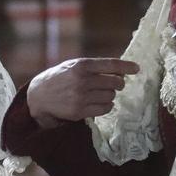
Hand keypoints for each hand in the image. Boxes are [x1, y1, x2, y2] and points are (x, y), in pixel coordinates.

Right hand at [25, 58, 140, 128]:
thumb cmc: (60, 78)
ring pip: (111, 96)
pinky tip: (98, 102)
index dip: (126, 67)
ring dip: (110, 95)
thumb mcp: (74, 65)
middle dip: (118, 83)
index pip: (111, 64)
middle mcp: (82, 80)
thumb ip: (94, 67)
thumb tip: (121, 71)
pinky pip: (105, 109)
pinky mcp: (80, 111)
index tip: (136, 69)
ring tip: (99, 93)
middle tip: (115, 84)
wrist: (39, 96)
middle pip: (115, 82)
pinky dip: (106, 106)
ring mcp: (81, 97)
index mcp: (82, 65)